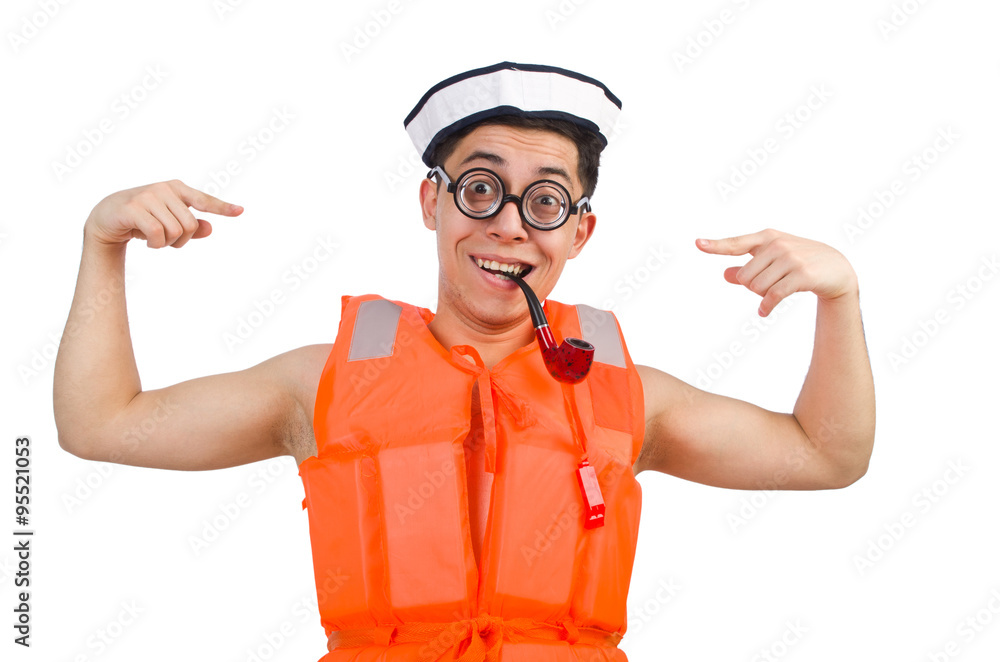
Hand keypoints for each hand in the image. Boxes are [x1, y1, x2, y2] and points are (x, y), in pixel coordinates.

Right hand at [83, 179, 242, 248]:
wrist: (106, 217)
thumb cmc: (143, 219)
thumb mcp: (168, 222)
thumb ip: (191, 226)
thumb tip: (210, 228)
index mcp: (177, 188)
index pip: (204, 200)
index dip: (222, 207)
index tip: (240, 211)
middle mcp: (164, 188)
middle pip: (190, 225)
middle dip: (181, 240)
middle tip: (165, 240)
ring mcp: (148, 196)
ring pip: (176, 231)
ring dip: (167, 244)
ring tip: (154, 239)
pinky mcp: (134, 207)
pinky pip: (158, 234)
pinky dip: (156, 245)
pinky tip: (146, 241)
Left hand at [696, 229, 857, 315]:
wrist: (837, 268)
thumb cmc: (800, 262)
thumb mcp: (774, 260)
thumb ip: (749, 267)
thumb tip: (725, 275)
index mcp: (767, 237)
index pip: (736, 244)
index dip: (716, 246)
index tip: (698, 244)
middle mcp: (777, 244)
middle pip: (744, 277)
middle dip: (752, 287)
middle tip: (769, 286)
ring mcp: (790, 258)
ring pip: (757, 287)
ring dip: (762, 296)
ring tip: (774, 293)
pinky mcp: (801, 274)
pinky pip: (772, 296)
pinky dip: (766, 307)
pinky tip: (764, 312)